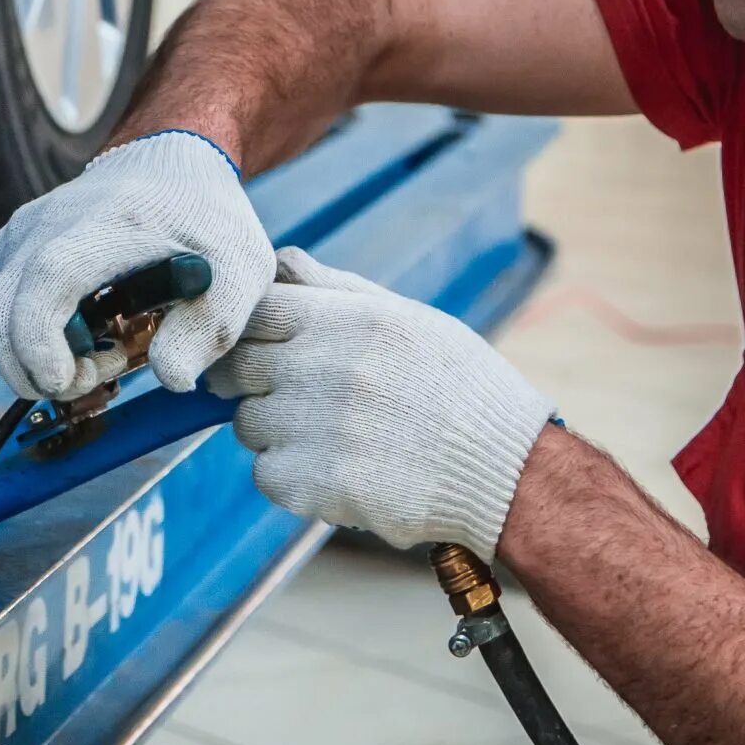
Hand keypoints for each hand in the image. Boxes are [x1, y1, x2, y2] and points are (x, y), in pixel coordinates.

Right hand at [0, 131, 275, 400]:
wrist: (174, 160)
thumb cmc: (207, 216)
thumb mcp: (239, 269)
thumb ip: (213, 326)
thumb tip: (172, 378)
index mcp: (106, 223)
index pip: (48, 280)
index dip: (41, 341)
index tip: (65, 380)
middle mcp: (48, 222)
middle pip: (1, 310)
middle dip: (35, 369)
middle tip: (95, 380)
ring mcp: (23, 231)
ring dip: (32, 358)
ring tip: (99, 358)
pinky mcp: (13, 244)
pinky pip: (0, 306)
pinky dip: (26, 339)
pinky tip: (82, 341)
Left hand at [212, 248, 558, 559]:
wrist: (506, 468)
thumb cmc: (460, 386)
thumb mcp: (406, 317)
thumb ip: (335, 289)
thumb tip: (281, 261)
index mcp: (344, 319)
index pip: (256, 312)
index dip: (256, 334)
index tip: (270, 351)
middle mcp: (322, 366)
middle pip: (238, 369)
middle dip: (259, 383)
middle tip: (303, 399)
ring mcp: (314, 427)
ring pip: (248, 424)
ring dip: (277, 432)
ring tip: (333, 438)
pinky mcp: (315, 483)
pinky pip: (266, 473)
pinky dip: (292, 477)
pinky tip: (338, 470)